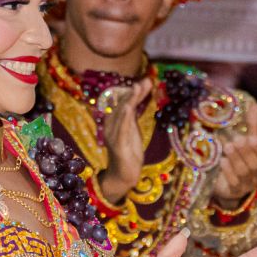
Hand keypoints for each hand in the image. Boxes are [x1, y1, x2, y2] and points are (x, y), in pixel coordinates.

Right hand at [96, 79, 152, 203]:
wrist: (123, 176)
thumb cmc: (128, 152)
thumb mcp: (132, 130)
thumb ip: (133, 114)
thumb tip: (137, 97)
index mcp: (114, 122)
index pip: (123, 103)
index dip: (133, 92)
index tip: (145, 81)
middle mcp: (111, 126)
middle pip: (122, 105)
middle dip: (134, 92)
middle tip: (145, 81)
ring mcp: (113, 136)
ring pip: (121, 114)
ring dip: (130, 100)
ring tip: (137, 88)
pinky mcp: (118, 146)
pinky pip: (121, 129)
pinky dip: (124, 117)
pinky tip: (128, 107)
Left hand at [212, 102, 256, 207]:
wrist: (228, 186)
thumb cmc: (241, 161)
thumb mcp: (248, 144)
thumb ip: (252, 127)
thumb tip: (255, 106)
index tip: (252, 138)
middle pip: (255, 165)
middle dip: (246, 152)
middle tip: (236, 141)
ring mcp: (246, 185)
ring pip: (243, 173)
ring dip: (235, 158)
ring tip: (228, 147)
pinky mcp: (234, 191)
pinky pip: (233, 182)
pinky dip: (228, 170)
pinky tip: (222, 161)